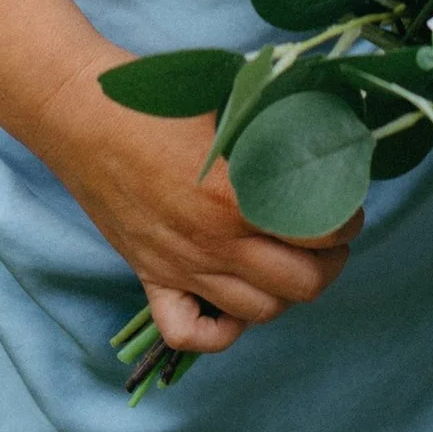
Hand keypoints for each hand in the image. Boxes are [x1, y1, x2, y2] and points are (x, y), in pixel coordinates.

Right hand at [32, 56, 362, 357]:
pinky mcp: (151, 278)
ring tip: (292, 264)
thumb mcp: (232, 106)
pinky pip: (189, 333)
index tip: (348, 204)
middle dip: (328, 264)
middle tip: (330, 239)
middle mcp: (214, 243)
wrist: (84, 114)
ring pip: (257, 314)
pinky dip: (218, 330)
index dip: (347, 221)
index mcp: (238, 196)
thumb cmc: (158, 98)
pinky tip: (232, 303)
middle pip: (300, 286)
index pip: (322, 234)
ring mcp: (181, 268)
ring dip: (284, 294)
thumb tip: (325, 134)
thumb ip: (277, 131)